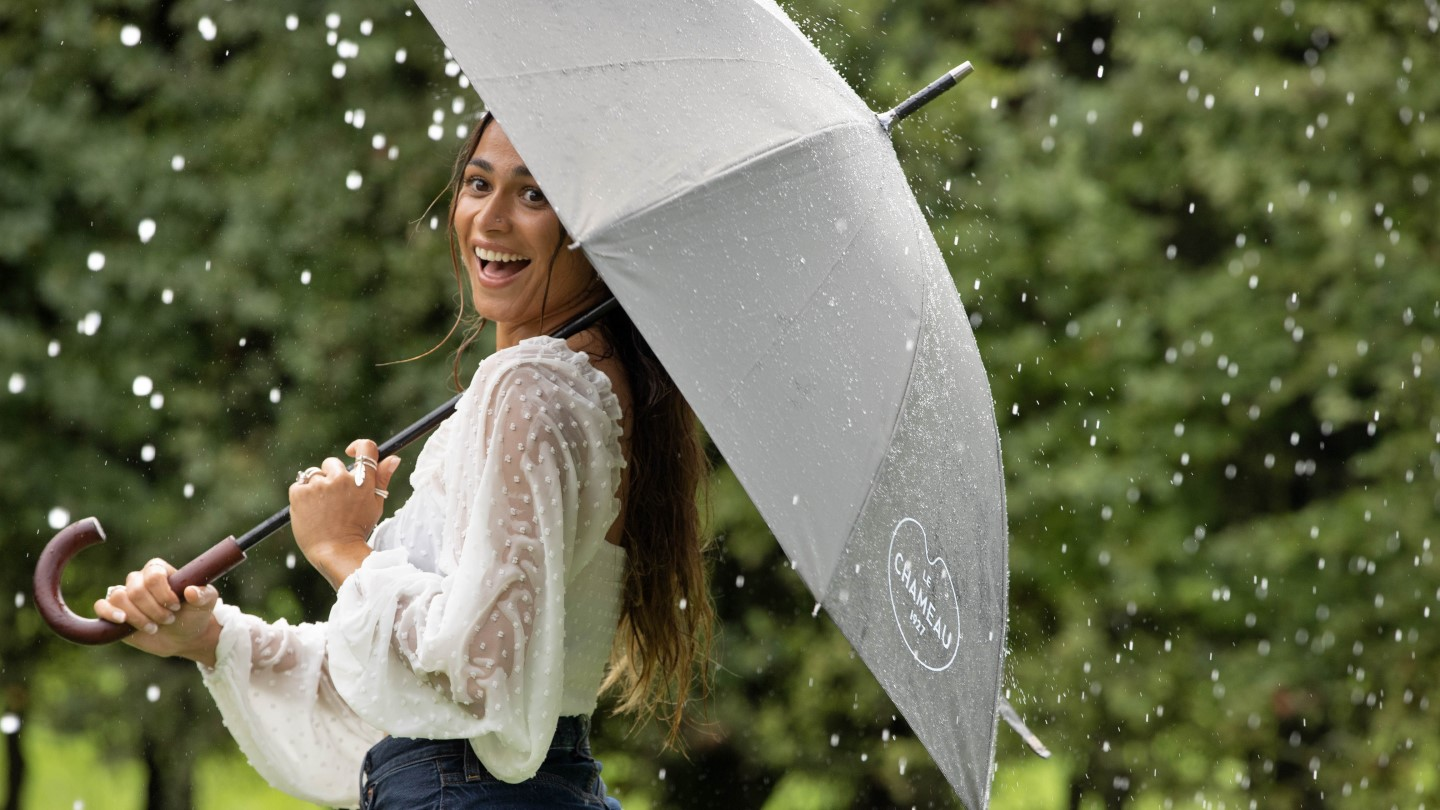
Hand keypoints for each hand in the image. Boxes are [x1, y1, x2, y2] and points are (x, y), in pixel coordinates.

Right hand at [93, 558, 221, 666]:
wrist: (184, 637)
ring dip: (137, 616)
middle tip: (168, 620)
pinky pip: (101, 606)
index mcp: (159, 571)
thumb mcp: (206, 604)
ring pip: (119, 597)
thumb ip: (203, 595)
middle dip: (153, 609)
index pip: (153, 574)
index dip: (163, 592)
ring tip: (154, 627)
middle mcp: (139, 580)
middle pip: (135, 589)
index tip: (176, 606)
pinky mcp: (114, 613)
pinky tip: (123, 621)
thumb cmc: (194, 615)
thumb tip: (191, 591)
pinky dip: (109, 613)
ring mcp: (126, 596)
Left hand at [289, 439, 402, 588]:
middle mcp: (341, 478)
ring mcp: (319, 485)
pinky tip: (311, 512)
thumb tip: (393, 458)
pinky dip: (302, 496)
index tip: (350, 453)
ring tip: (322, 509)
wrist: (335, 552)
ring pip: (314, 475)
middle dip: (332, 477)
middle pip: (333, 464)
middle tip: (335, 501)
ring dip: (316, 488)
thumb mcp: (375, 505)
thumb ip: (383, 479)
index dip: (358, 447)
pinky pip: (299, 485)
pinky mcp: (300, 492)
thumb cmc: (357, 529)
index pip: (366, 448)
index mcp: (363, 480)